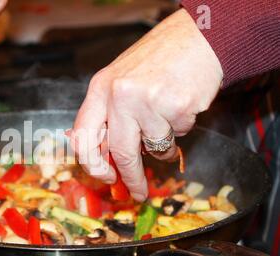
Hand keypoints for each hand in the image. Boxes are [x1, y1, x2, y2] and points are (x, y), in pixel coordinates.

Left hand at [71, 9, 222, 201]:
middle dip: (130, 177)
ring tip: (169, 116)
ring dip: (164, 142)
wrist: (198, 36)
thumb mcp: (121, 80)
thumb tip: (106, 156)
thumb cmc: (159, 59)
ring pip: (154, 146)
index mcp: (100, 88)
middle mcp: (120, 94)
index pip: (84, 136)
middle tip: (138, 192)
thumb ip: (110, 114)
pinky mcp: (176, 106)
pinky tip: (182, 103)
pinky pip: (178, 134)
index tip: (105, 177)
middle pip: (120, 151)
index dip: (92, 164)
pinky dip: (182, 126)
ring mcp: (148, 100)